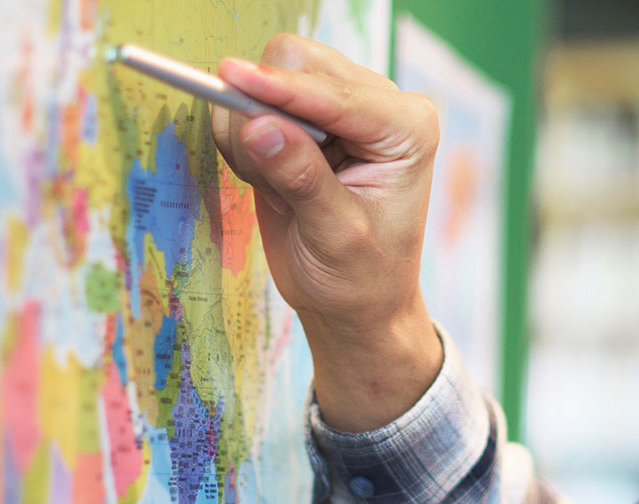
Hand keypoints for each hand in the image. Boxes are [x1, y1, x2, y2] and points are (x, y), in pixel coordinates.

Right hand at [211, 34, 444, 431]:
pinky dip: (246, 139)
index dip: (281, 89)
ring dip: (252, 129)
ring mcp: (339, 107)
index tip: (231, 78)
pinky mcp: (305, 119)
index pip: (335, 92)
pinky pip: (251, 103)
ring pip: (268, 76)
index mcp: (407, 127)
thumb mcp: (336, 237)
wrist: (355, 304)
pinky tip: (272, 183)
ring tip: (281, 192)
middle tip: (267, 177)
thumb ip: (301, 179)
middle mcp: (379, 105)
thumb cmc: (361, 279)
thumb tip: (258, 126)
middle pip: (297, 63)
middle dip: (264, 109)